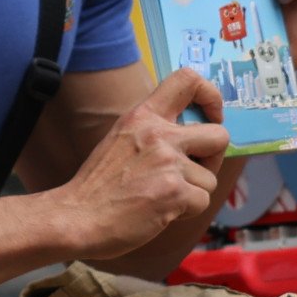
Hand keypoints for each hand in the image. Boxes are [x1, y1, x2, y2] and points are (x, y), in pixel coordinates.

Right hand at [55, 68, 230, 265]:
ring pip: (210, 178)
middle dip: (213, 158)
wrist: (77, 217)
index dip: (211, 96)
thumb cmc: (99, 185)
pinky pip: (202, 201)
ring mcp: (168, 162)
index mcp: (143, 115)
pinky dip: (186, 211)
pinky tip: (160, 211)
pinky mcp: (174, 192)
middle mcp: (158, 134)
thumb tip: (190, 135)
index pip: (188, 79)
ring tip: (163, 197)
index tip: (211, 117)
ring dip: (193, 192)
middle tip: (194, 171)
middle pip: (219, 135)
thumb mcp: (121, 139)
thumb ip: (153, 131)